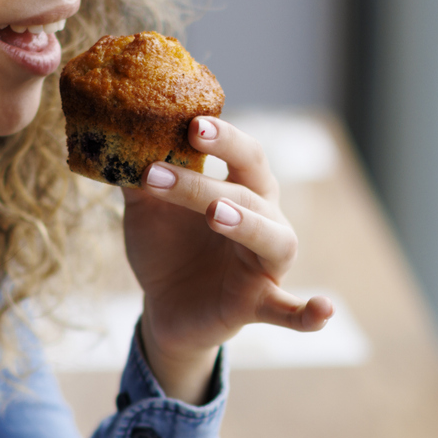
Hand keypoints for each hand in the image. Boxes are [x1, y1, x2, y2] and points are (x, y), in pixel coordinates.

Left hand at [124, 117, 334, 400]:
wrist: (164, 308)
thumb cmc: (165, 248)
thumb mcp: (146, 210)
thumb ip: (138, 176)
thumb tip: (113, 132)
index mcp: (241, 189)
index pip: (244, 154)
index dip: (223, 138)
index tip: (190, 123)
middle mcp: (264, 220)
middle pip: (251, 191)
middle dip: (207, 182)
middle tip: (161, 171)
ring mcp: (264, 263)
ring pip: (273, 238)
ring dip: (247, 223)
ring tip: (214, 213)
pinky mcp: (259, 304)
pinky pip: (291, 311)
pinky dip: (309, 313)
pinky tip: (325, 310)